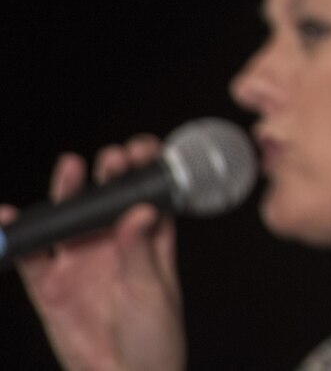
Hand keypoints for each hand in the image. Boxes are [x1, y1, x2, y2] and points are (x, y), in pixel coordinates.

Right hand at [2, 138, 186, 370]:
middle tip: (113, 159)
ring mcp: (80, 264)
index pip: (148, 194)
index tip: (144, 149)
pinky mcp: (51, 287)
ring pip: (69, 219)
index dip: (146, 168)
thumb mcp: (153, 293)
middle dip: (110, 173)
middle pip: (107, 200)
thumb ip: (141, 252)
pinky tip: (9, 215)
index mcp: (149, 243)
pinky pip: (31, 256)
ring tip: (71, 167)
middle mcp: (113, 246)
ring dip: (68, 192)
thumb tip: (141, 210)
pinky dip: (19, 235)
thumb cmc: (155, 341)